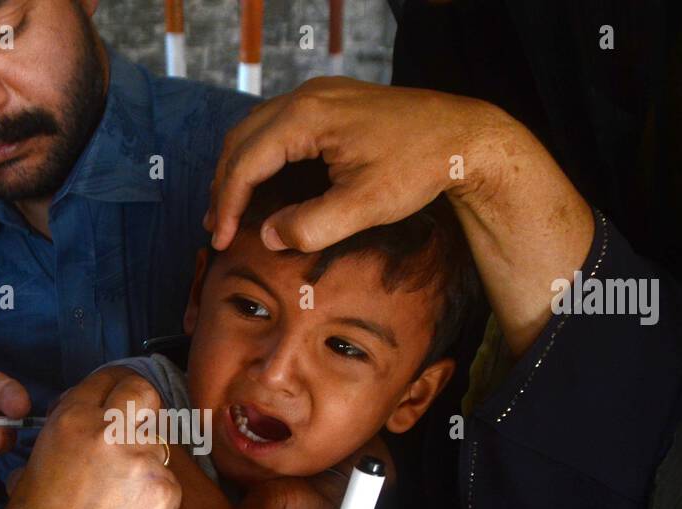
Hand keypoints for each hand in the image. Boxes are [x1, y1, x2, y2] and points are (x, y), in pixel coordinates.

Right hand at [0, 368, 180, 508]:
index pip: (108, 379)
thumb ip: (65, 439)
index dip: (114, 388)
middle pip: (144, 394)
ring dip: (146, 459)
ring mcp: (144, 460)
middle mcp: (111, 430)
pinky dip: (155, 496)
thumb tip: (81, 434)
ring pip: (159, 442)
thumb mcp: (34, 467)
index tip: (116, 398)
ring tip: (121, 495)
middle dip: (139, 407)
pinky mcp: (166, 492)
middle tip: (131, 430)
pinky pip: (168, 481)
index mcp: (72, 419)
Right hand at [205, 77, 593, 355]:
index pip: (246, 161)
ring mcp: (319, 96)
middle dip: (224, 186)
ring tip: (230, 209)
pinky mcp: (331, 103)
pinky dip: (260, 157)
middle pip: (241, 140)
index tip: (221, 239)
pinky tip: (263, 183)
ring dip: (238, 169)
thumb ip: (311, 226)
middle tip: (217, 228)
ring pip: (256, 131)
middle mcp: (307, 98)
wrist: (464, 136)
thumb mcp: (364, 206)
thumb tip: (268, 237)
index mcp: (307, 117)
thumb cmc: (418, 167)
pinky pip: (277, 127)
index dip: (228, 204)